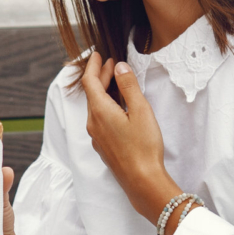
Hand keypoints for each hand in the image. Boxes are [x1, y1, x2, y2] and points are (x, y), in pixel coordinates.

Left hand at [79, 52, 179, 220]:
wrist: (141, 180)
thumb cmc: (144, 146)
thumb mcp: (140, 110)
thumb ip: (129, 86)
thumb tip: (119, 67)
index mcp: (99, 111)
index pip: (89, 82)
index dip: (93, 66)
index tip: (98, 54)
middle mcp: (93, 123)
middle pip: (91, 93)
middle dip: (100, 76)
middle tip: (111, 64)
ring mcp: (96, 136)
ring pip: (95, 107)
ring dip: (103, 91)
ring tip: (116, 81)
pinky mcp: (103, 145)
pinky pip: (99, 119)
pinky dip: (105, 106)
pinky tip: (117, 106)